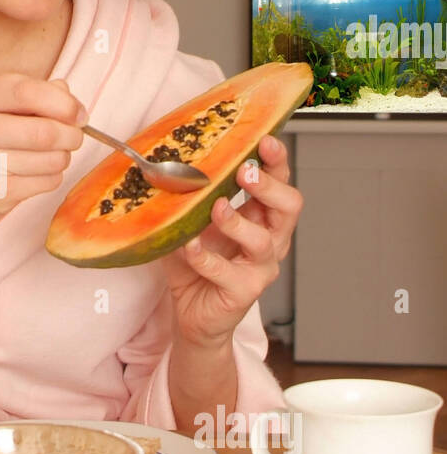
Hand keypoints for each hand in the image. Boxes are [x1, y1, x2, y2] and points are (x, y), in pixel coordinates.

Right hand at [0, 74, 86, 239]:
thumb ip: (26, 96)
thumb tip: (68, 96)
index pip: (27, 91)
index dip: (62, 102)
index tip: (77, 113)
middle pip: (44, 130)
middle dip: (70, 135)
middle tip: (74, 138)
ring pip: (50, 158)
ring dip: (62, 158)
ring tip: (51, 157)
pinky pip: (46, 181)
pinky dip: (51, 177)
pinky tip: (35, 175)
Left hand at [159, 135, 302, 346]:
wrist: (192, 313)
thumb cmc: (195, 264)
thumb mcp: (189, 223)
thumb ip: (186, 199)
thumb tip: (164, 166)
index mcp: (261, 216)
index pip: (281, 182)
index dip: (277, 161)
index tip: (263, 140)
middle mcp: (270, 239)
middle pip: (289, 207)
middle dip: (269, 186)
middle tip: (245, 172)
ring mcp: (260, 267)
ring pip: (263, 241)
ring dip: (237, 221)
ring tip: (216, 208)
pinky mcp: (243, 292)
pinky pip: (226, 272)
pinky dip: (206, 257)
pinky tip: (190, 246)